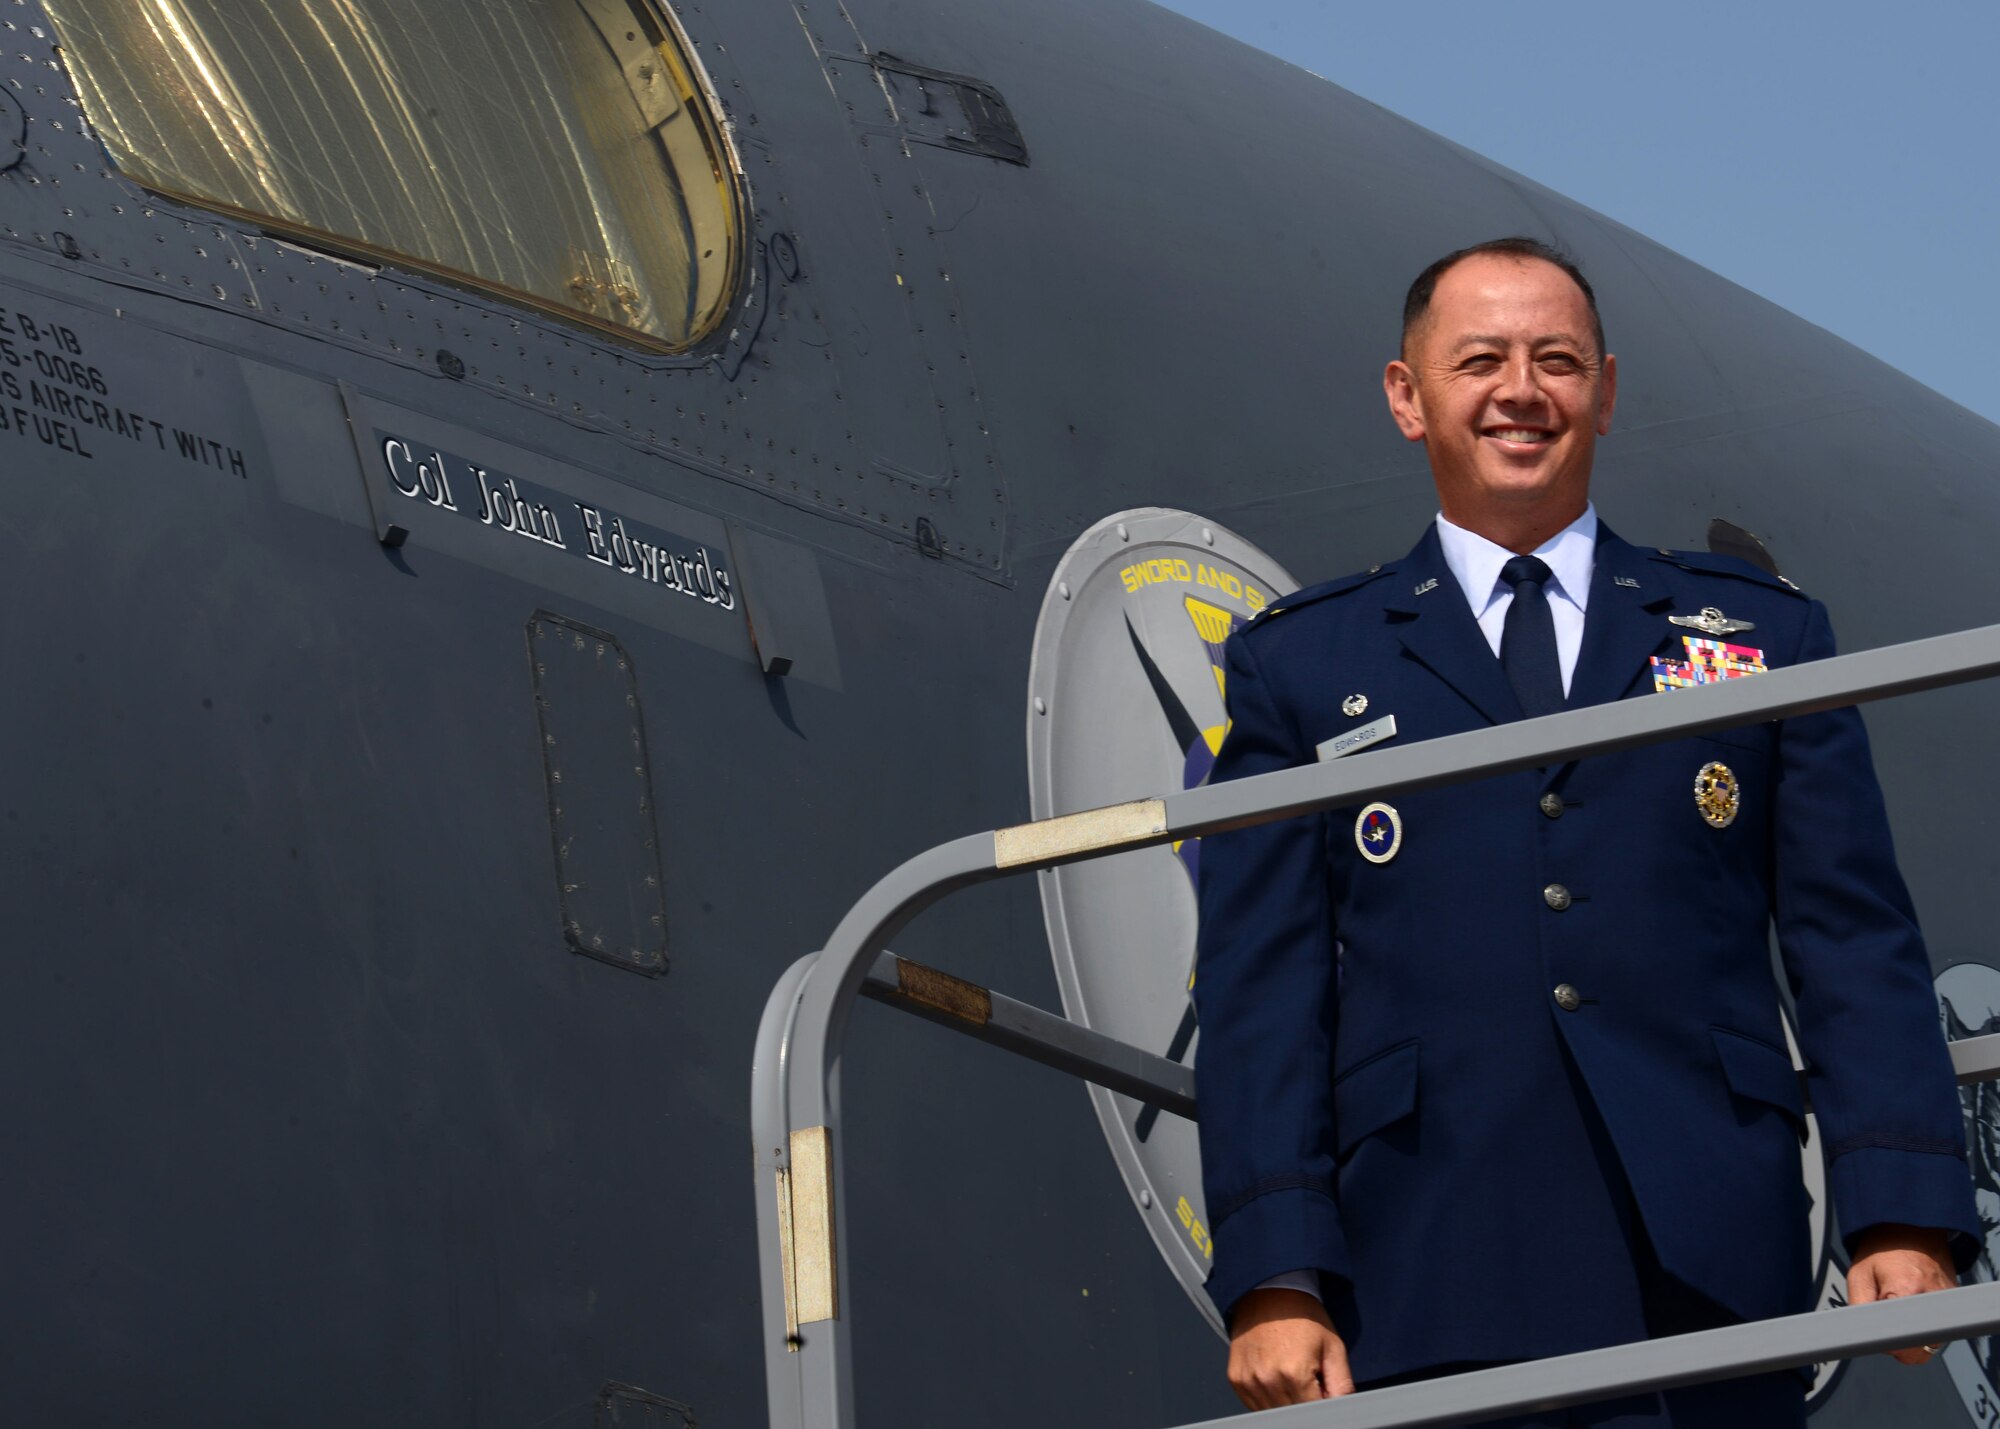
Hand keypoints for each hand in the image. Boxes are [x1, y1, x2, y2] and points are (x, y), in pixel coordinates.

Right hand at [1227, 1287, 1353, 1408]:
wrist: (1269, 1291)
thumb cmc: (1301, 1316)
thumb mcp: (1333, 1346)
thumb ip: (1342, 1386)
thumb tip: (1342, 1411)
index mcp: (1294, 1374)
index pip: (1313, 1413)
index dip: (1322, 1406)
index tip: (1322, 1393)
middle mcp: (1267, 1380)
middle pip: (1293, 1415)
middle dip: (1304, 1403)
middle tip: (1308, 1380)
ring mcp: (1248, 1381)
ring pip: (1273, 1413)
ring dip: (1286, 1403)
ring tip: (1290, 1374)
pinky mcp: (1236, 1379)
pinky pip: (1255, 1405)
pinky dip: (1268, 1399)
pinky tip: (1274, 1376)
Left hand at [1847, 1223, 1958, 1364]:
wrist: (1910, 1228)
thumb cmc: (1880, 1251)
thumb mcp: (1858, 1276)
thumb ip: (1860, 1309)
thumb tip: (1866, 1337)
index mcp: (1905, 1291)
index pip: (1901, 1344)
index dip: (1886, 1344)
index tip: (1877, 1333)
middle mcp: (1932, 1299)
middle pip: (1919, 1350)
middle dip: (1899, 1344)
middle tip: (1885, 1319)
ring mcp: (1947, 1302)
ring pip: (1930, 1344)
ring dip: (1913, 1337)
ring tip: (1898, 1309)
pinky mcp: (1953, 1302)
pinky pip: (1938, 1330)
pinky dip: (1924, 1327)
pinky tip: (1911, 1306)